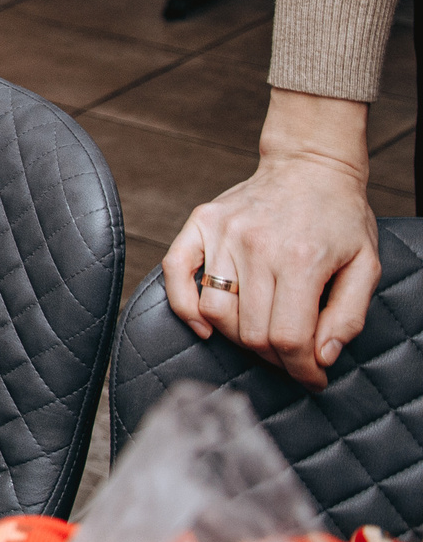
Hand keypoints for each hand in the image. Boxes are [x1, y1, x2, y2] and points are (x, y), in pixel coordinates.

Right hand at [164, 89, 380, 387]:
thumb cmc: (341, 216)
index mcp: (301, 260)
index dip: (301, 368)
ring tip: (260, 335)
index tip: (311, 377)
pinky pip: (175, 273)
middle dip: (274, 357)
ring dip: (237, 336)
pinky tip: (205, 326)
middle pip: (250, 332)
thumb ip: (348, 317)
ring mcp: (223, 233)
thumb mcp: (366, 266)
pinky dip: (185, 307)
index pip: (289, 338)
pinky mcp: (201, 223)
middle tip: (291, 356)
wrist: (310, 164)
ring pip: (215, 311)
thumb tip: (319, 358)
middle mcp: (256, 246)